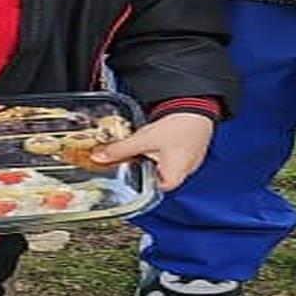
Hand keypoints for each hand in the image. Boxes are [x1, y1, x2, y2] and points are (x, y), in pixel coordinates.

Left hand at [89, 112, 214, 190]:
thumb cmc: (178, 128)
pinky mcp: (189, 147)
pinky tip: (158, 135)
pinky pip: (171, 152)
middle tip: (135, 152)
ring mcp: (189, 160)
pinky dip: (162, 145)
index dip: (135, 179)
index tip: (126, 168)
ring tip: (147, 142)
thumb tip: (99, 157)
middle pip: (154, 175)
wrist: (196, 106)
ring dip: (152, 153)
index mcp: (174, 178)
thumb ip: (120, 150)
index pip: (149, 189)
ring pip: (162, 162)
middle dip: (142, 164)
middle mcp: (184, 173)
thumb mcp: (142, 140)